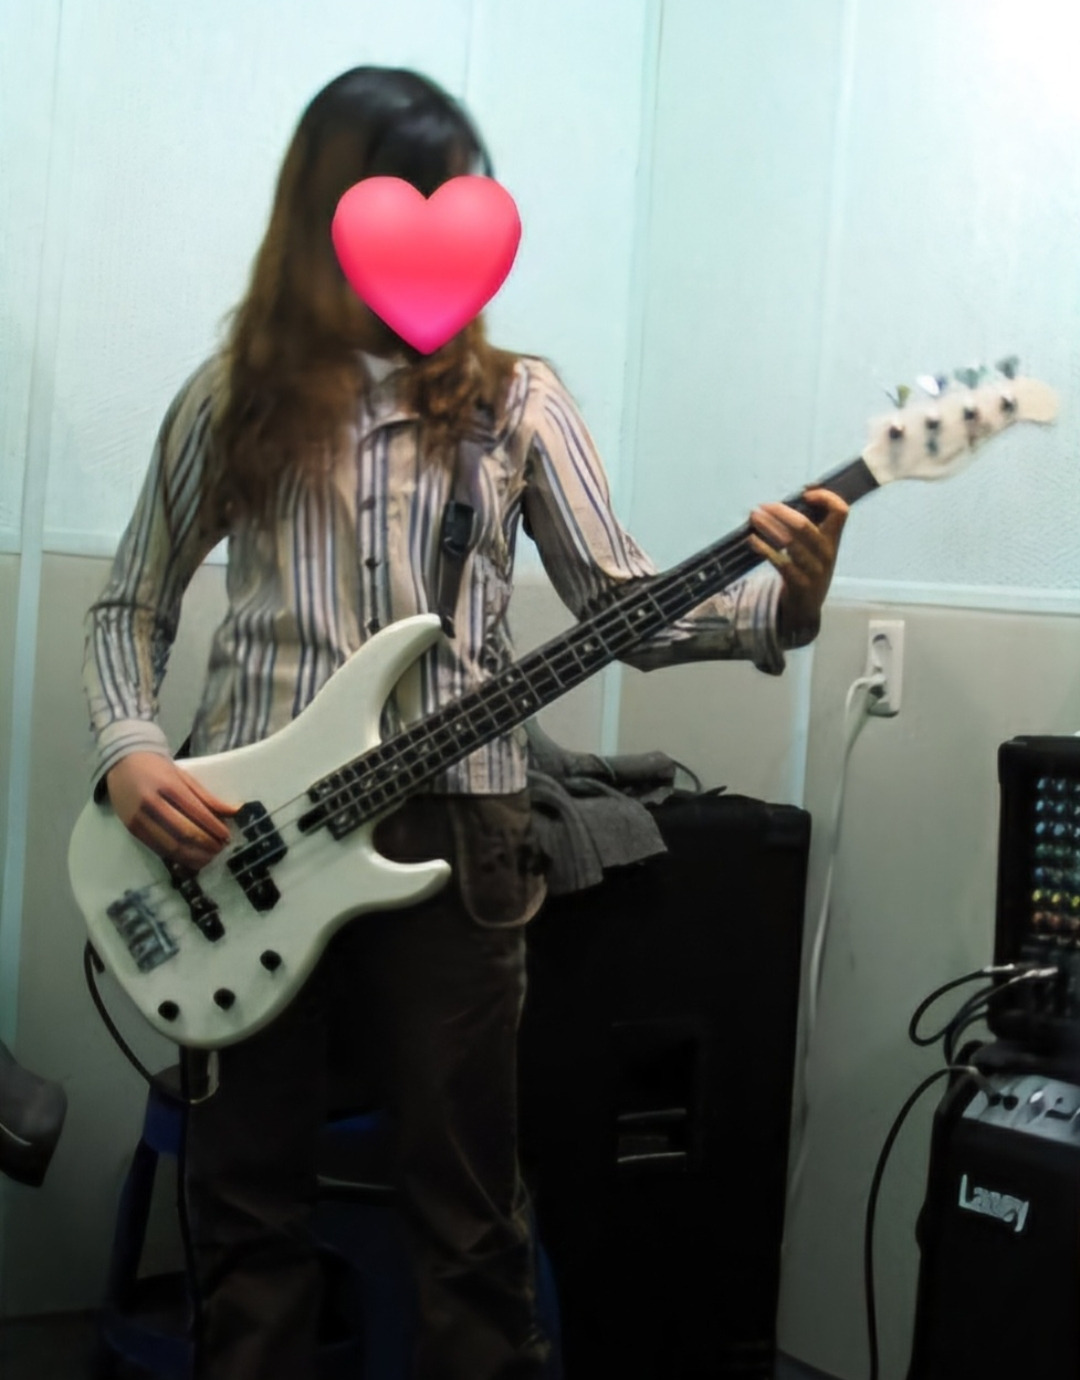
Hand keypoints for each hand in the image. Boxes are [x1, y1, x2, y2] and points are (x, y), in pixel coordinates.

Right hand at [106, 752, 238, 870]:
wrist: (123, 763)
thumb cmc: (158, 768)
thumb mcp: (184, 776)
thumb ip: (207, 796)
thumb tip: (235, 811)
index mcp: (168, 785)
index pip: (196, 813)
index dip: (214, 829)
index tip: (227, 837)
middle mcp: (151, 802)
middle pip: (184, 832)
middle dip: (206, 845)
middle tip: (220, 849)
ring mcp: (139, 817)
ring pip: (170, 845)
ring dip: (193, 856)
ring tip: (208, 858)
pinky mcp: (132, 829)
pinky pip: (157, 848)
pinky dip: (176, 856)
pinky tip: (189, 859)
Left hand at [749, 487, 848, 643]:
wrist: (806, 609)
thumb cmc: (807, 569)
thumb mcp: (815, 549)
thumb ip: (806, 527)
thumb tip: (782, 502)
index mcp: (833, 540)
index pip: (841, 512)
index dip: (826, 497)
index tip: (805, 493)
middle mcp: (826, 553)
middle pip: (805, 525)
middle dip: (780, 512)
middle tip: (762, 507)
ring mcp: (814, 570)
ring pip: (789, 542)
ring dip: (768, 527)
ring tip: (753, 518)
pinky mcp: (799, 584)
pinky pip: (780, 562)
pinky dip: (764, 548)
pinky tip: (752, 540)